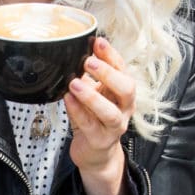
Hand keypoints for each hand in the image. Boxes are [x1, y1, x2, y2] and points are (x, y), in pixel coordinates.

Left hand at [64, 36, 135, 194]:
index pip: (123, 69)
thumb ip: (86, 76)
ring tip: (74, 84)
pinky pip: (90, 126)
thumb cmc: (93, 118)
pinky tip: (67, 100)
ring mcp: (114, 126)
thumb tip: (73, 51)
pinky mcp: (100, 141)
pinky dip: (78, 111)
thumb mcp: (93, 93)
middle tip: (89, 62)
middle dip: (109, 74)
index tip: (98, 42)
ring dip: (92, 96)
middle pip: (127, 89)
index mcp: (122, 92)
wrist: (94, 152)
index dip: (112, 55)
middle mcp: (124, 108)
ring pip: (110, 112)